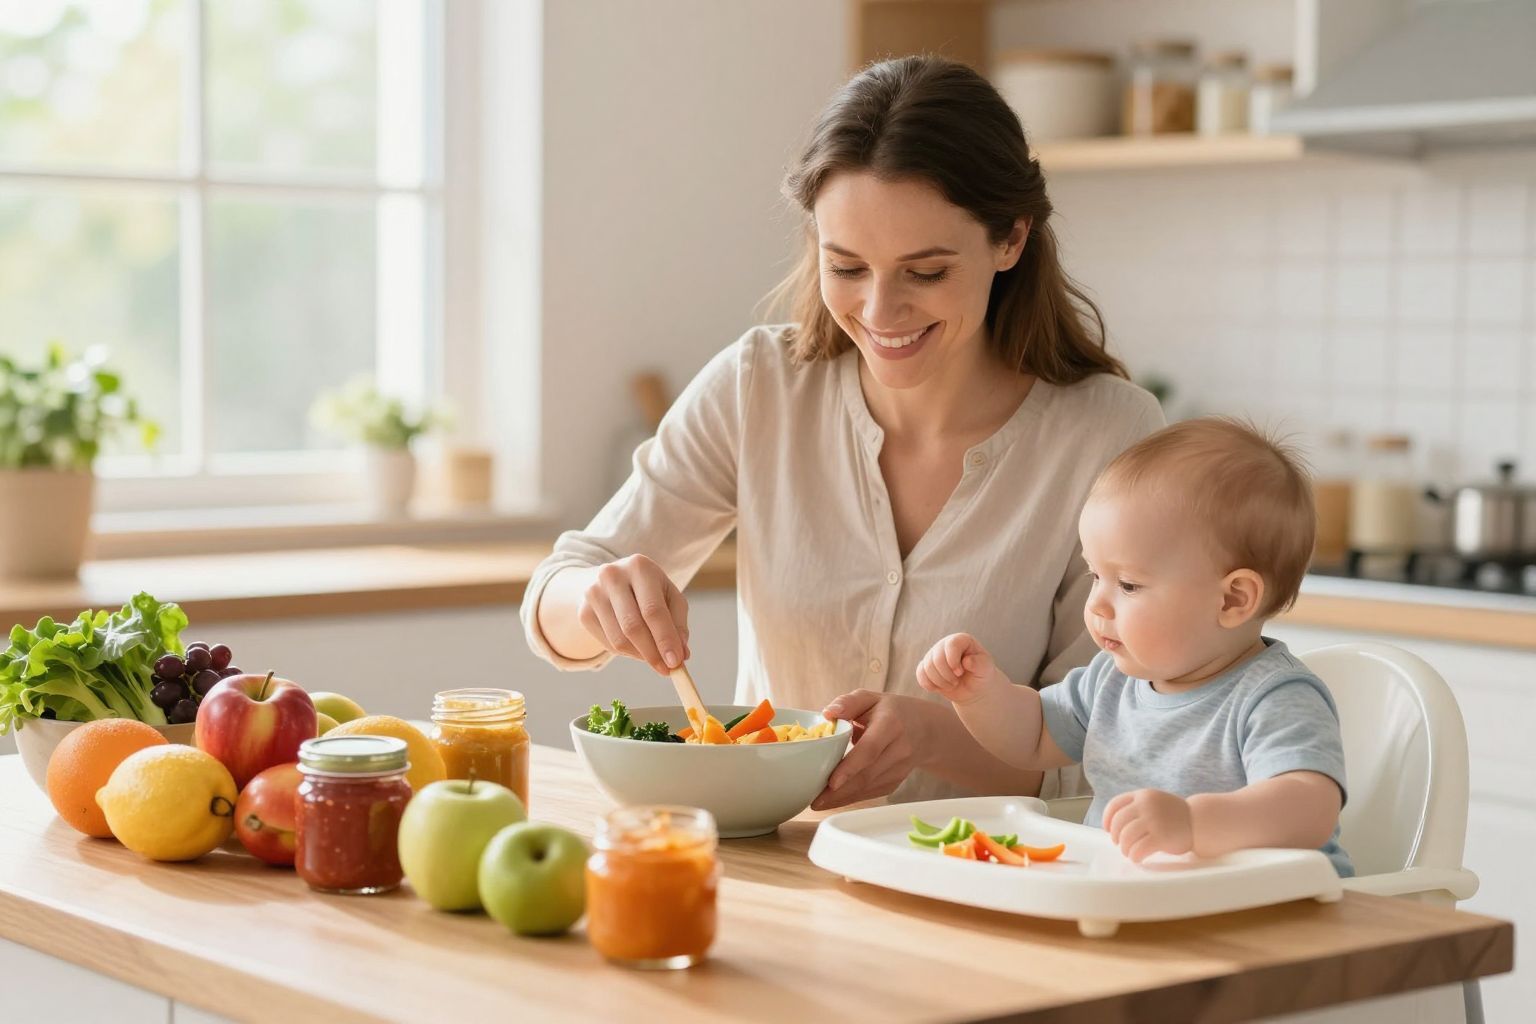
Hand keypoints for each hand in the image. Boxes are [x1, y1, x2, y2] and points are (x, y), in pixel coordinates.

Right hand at [576, 554, 690, 674]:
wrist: (611, 579)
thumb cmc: (649, 590)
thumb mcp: (669, 596)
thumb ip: (678, 624)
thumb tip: (682, 655)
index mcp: (639, 567)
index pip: (653, 610)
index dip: (665, 638)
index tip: (676, 662)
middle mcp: (612, 576)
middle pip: (633, 626)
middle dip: (652, 653)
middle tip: (667, 670)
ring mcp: (594, 593)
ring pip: (618, 639)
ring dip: (640, 656)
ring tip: (654, 658)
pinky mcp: (584, 611)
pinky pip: (608, 644)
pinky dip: (627, 652)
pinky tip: (636, 647)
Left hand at [810, 690, 927, 810]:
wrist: (925, 728)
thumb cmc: (890, 711)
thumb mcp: (870, 698)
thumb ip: (848, 703)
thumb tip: (827, 714)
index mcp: (891, 724)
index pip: (870, 749)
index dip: (850, 767)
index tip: (831, 782)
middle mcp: (900, 749)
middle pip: (867, 774)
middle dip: (839, 791)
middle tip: (814, 799)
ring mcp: (900, 768)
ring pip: (868, 788)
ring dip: (842, 798)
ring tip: (817, 802)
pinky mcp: (896, 781)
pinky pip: (871, 793)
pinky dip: (851, 798)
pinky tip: (834, 800)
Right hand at [915, 633, 997, 705]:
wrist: (973, 688)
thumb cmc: (981, 674)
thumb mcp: (986, 669)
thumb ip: (979, 663)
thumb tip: (967, 661)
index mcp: (961, 640)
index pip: (951, 645)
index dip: (953, 661)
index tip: (960, 672)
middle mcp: (945, 644)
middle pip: (936, 659)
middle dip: (946, 675)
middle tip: (956, 682)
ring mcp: (933, 655)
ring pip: (927, 668)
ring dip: (940, 682)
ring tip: (951, 684)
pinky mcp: (926, 667)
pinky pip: (920, 674)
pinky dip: (929, 684)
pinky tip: (939, 688)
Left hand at [1103, 789, 1193, 861]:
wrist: (1198, 822)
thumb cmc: (1173, 816)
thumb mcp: (1154, 803)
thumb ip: (1136, 808)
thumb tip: (1112, 826)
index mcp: (1143, 795)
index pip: (1115, 804)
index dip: (1107, 819)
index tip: (1107, 829)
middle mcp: (1146, 805)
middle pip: (1118, 822)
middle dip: (1115, 836)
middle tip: (1120, 844)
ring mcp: (1153, 820)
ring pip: (1126, 837)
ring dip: (1124, 848)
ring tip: (1129, 852)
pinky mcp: (1161, 837)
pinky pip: (1138, 849)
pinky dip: (1134, 856)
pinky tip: (1137, 858)